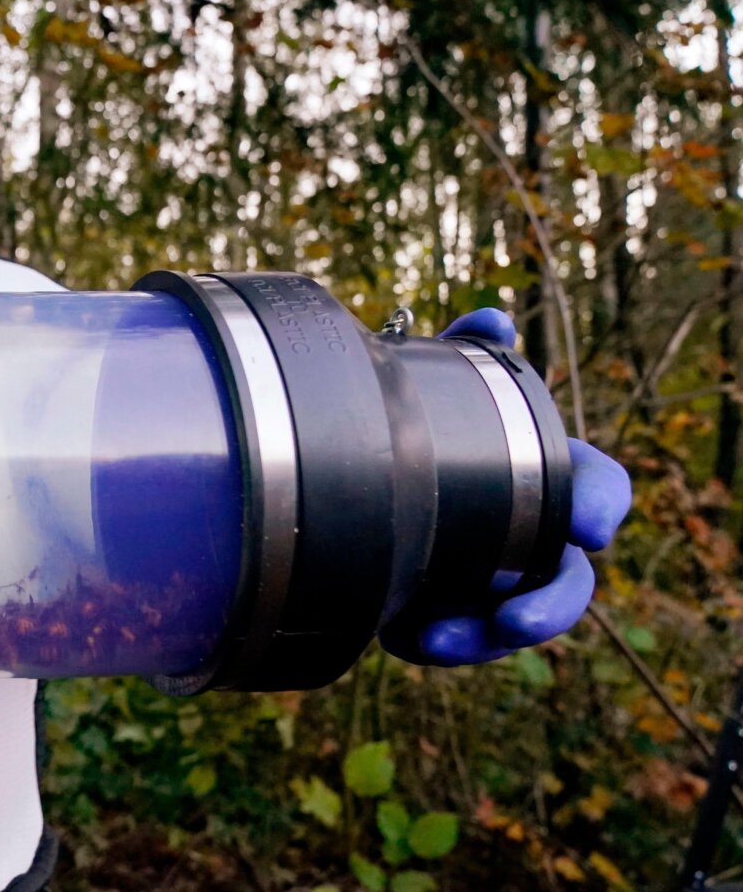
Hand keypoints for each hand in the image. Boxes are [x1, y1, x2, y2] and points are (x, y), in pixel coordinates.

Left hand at [381, 307, 631, 666]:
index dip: (603, 505)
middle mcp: (532, 540)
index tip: (591, 527)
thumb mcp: (436, 389)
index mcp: (545, 480)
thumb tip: (493, 320)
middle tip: (515, 619)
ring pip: (512, 624)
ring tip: (440, 641)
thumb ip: (465, 353)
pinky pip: (455, 641)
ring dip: (484, 639)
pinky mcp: (451, 615)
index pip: (596, 490)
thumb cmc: (425, 434)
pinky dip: (432, 641)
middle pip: (569, 582)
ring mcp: (496, 583)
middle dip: (551, 606)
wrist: (359, 485)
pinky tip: (402, 637)